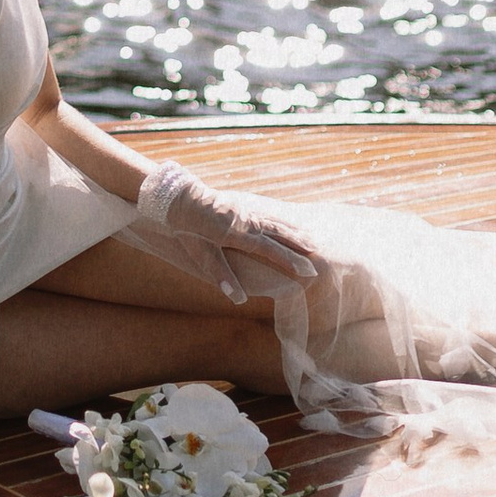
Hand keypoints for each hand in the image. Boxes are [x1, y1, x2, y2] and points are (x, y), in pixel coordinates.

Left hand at [134, 159, 318, 298]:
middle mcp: (246, 222)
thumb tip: (237, 298)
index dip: (290, 261)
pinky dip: (281, 221)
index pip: (270, 250)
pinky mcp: (241, 207)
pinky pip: (267, 215)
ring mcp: (245, 212)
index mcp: (238, 234)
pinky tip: (288, 225)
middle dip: (299, 246)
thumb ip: (221, 276)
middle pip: (279, 234)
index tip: (307, 271)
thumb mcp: (200, 255)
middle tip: (318, 257)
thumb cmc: (186, 230)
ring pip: (275, 222)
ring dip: (294, 232)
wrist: (177, 198)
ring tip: (312, 240)